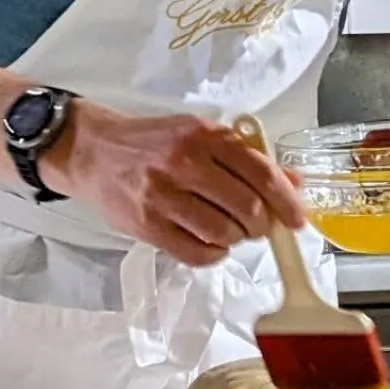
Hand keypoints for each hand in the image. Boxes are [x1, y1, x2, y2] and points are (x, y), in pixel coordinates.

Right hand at [39, 102, 307, 267]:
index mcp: (203, 135)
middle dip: (263, 224)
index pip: (259, 173)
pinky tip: (210, 242)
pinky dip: (213, 254)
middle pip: (247, 207)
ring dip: (237, 239)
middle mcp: (184, 163)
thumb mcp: (198, 135)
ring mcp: (163, 196)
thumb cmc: (151, 142)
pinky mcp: (147, 225)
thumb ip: (245, 157)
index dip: (287, 200)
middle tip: (260, 226)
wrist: (92, 150)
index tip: (297, 218)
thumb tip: (293, 182)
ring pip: (223, 233)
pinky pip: (196, 252)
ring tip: (232, 231)